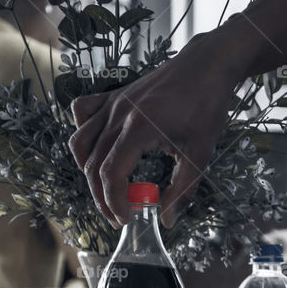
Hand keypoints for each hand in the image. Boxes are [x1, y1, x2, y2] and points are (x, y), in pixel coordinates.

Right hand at [68, 31, 244, 228]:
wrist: (206, 67)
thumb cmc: (206, 106)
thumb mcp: (200, 153)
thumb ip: (182, 189)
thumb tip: (166, 220)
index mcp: (139, 127)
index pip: (110, 174)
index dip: (114, 202)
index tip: (126, 220)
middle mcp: (118, 114)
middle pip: (93, 164)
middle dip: (102, 197)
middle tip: (119, 216)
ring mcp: (112, 103)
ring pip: (81, 142)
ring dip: (88, 171)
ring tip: (108, 190)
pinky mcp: (113, 96)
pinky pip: (82, 114)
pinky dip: (84, 135)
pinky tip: (100, 150)